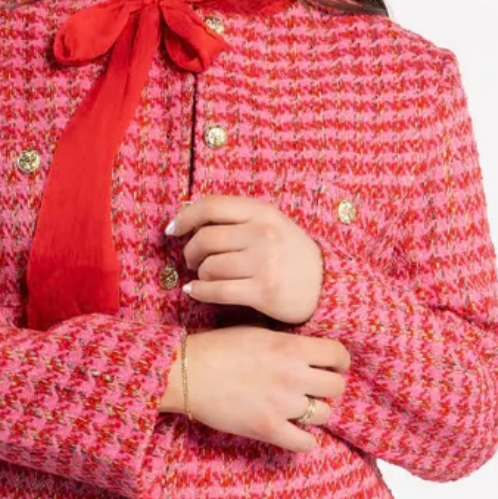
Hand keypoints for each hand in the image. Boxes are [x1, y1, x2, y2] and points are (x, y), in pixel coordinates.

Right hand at [158, 325, 350, 452]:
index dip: (339, 362)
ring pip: (323, 414)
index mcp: (291, 347)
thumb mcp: (259, 333)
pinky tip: (295, 433)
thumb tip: (310, 355)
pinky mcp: (268, 428)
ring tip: (299, 410)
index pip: (338, 355)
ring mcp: (282, 404)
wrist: (186, 373)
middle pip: (336, 387)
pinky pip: (305, 443)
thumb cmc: (218, 349)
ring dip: (315, 413)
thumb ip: (289, 344)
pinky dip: (304, 440)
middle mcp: (292, 375)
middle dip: (328, 388)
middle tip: (314, 390)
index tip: (333, 367)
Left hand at [165, 193, 324, 325]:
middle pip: (204, 239)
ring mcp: (264, 263)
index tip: (172, 229)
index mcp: (262, 212)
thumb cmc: (290, 254)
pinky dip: (200, 292)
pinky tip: (195, 292)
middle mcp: (263, 234)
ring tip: (206, 277)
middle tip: (193, 261)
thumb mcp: (271, 224)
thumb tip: (188, 214)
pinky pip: (217, 291)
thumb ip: (237, 219)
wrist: (325, 285)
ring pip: (209, 267)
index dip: (184, 217)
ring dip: (200, 275)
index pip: (211, 206)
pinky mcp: (263, 291)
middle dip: (190, 252)